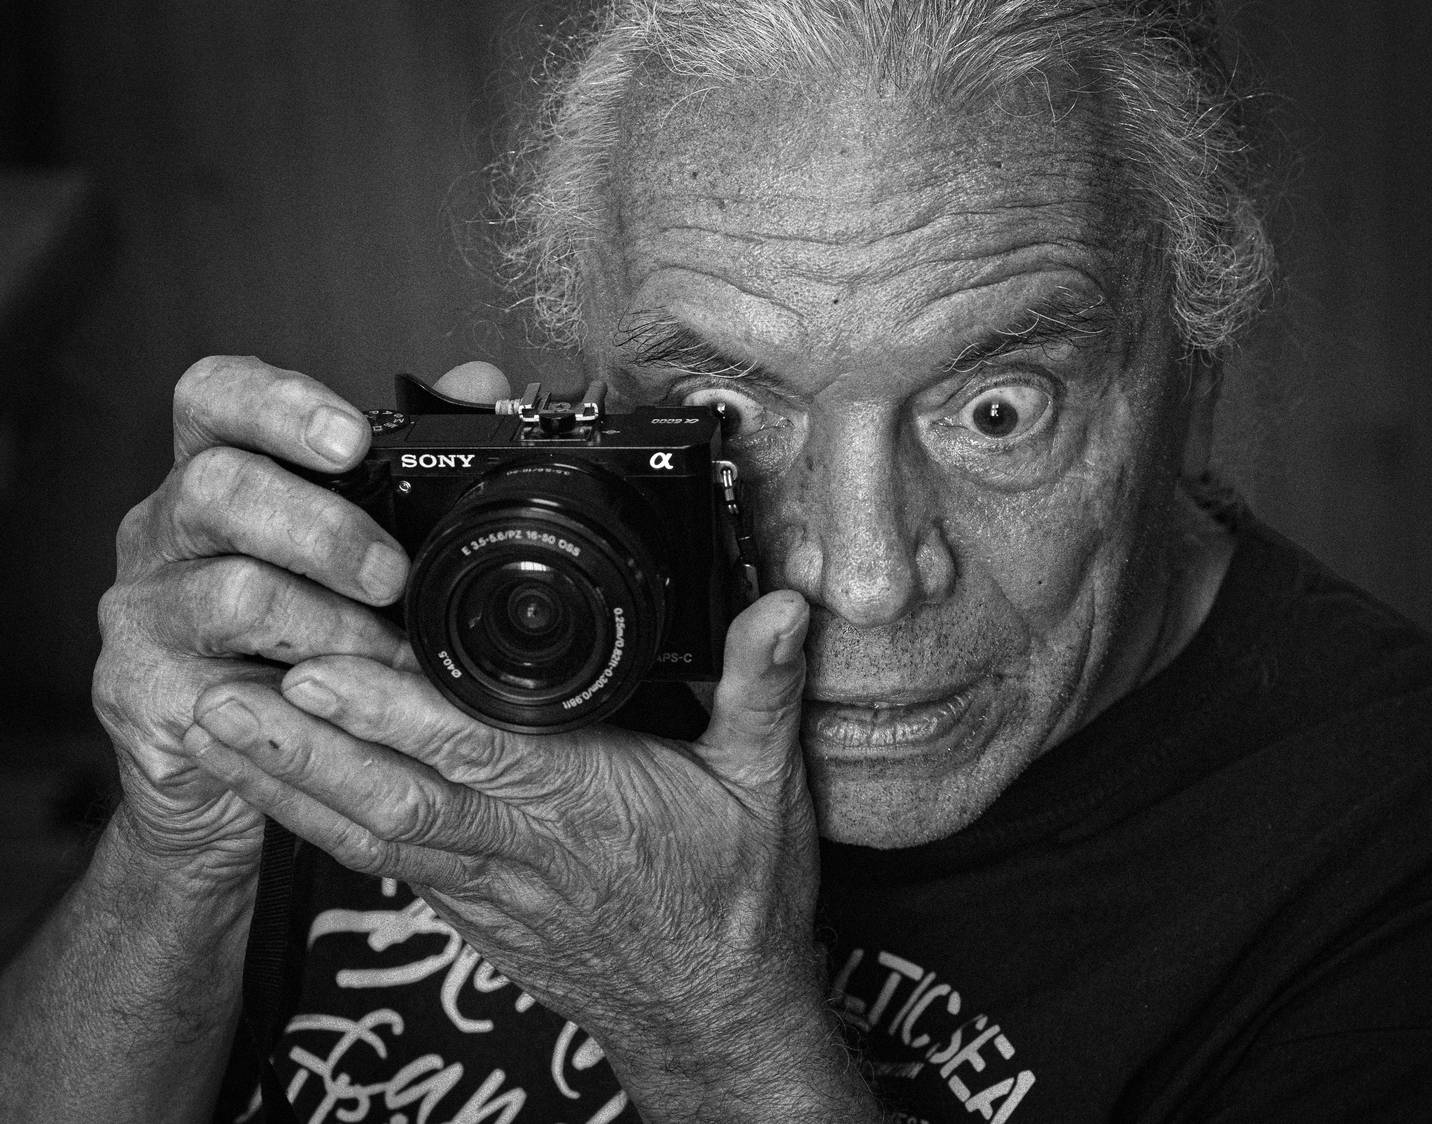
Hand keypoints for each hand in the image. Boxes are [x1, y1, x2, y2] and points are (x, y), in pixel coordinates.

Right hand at [92, 356, 410, 869]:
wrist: (232, 772)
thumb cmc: (304, 638)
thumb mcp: (360, 546)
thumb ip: (410, 463)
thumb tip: (479, 380)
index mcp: (217, 473)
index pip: (216, 395)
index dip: (280, 402)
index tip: (353, 436)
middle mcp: (164, 529)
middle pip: (216, 486)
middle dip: (322, 528)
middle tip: (391, 575)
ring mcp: (141, 611)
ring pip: (228, 592)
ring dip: (332, 628)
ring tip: (394, 659)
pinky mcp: (136, 693)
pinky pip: (221, 690)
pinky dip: (300, 702)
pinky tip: (338, 709)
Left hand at [184, 588, 830, 1110]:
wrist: (715, 1019)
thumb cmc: (738, 904)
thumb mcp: (770, 788)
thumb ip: (764, 689)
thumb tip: (783, 603)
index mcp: (590, 806)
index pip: (481, 752)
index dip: (395, 713)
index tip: (324, 665)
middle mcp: (522, 847)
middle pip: (392, 795)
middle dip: (298, 747)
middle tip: (214, 690)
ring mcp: (485, 887)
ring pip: (368, 831)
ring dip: (284, 782)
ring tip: (207, 725)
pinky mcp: (468, 911)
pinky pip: (380, 862)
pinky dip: (316, 821)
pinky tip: (269, 783)